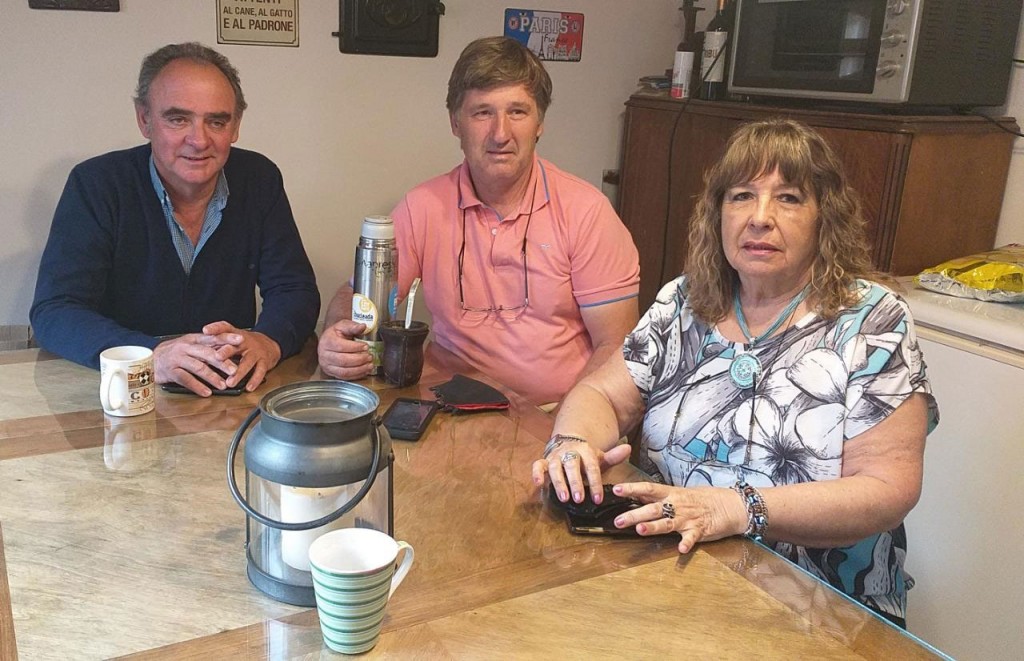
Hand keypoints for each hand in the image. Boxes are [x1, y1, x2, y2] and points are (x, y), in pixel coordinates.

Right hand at [153, 332, 240, 396]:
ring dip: (212, 377)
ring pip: (198, 367)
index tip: (240, 340)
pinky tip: (207, 393)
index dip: (226, 338)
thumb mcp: (190, 345)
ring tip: (223, 385)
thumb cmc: (175, 353)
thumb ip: (207, 347)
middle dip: (222, 362)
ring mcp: (177, 359)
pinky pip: (185, 379)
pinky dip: (197, 387)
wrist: (150, 359)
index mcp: (193, 339)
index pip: (212, 337)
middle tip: (235, 370)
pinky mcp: (170, 372)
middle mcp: (185, 347)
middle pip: (207, 353)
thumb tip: (230, 349)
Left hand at [202, 321, 280, 392]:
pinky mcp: (265, 362)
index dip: (216, 329)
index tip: (206, 330)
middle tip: (217, 357)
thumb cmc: (245, 344)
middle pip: (235, 346)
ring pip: (247, 362)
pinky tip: (249, 387)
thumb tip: (198, 351)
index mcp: (235, 335)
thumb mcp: (232, 339)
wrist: (269, 344)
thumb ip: (217, 343)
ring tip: (230, 382)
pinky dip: (254, 380)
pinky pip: (260, 371)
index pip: (225, 328)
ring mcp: (256, 352)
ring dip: (239, 373)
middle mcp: (246, 342)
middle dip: (226, 351)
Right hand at [317, 319, 372, 379]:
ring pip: (344, 371)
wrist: (329, 341)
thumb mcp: (343, 326)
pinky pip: (345, 377)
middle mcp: (324, 355)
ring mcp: (327, 365)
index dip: (355, 348)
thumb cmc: (337, 333)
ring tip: (370, 365)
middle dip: (359, 359)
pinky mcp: (331, 373)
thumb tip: (363, 326)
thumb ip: (353, 326)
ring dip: (359, 369)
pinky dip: (356, 375)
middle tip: (370, 357)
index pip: (341, 346)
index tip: (366, 347)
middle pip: (343, 360)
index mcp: (327, 341)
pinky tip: (365, 371)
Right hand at [531, 440, 630, 505]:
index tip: (598, 499)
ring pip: (555, 467)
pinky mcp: (544, 460)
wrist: (569, 443)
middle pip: (572, 465)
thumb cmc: (586, 457)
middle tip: (579, 499)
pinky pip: (537, 465)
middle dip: (576, 483)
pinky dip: (536, 473)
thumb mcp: (599, 457)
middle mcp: (569, 452)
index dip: (595, 483)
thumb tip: (628, 448)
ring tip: (564, 498)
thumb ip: (613, 456)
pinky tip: (538, 484)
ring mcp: (555, 456)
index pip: (591, 467)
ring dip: (559, 482)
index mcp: (585, 450)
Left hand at [610, 482, 747, 553]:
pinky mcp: (699, 530)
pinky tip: (681, 549)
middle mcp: (677, 505)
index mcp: (671, 493)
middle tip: (618, 520)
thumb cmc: (703, 499)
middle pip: (652, 509)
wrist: (730, 504)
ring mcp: (687, 518)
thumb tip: (638, 497)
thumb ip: (660, 497)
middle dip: (634, 514)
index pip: (648, 489)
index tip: (616, 489)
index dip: (632, 489)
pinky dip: (686, 543)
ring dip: (654, 527)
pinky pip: (692, 538)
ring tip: (641, 530)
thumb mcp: (680, 493)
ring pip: (667, 522)